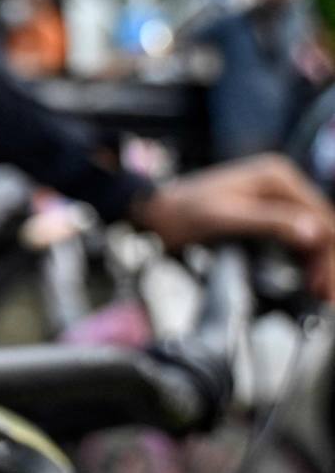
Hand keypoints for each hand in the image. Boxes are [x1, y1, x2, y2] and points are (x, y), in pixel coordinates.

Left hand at [131, 153, 334, 300]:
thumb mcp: (225, 217)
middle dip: (326, 262)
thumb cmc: (181, 212)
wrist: (153, 213)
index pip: (321, 217)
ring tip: (320, 293)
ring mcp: (275, 199)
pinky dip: (303, 259)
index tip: (325, 284)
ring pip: (312, 234)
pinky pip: (295, 237)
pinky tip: (306, 280)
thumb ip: (269, 222)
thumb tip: (312, 233)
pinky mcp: (265, 215)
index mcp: (277, 177)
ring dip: (318, 263)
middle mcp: (282, 184)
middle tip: (327, 295)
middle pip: (321, 226)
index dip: (327, 253)